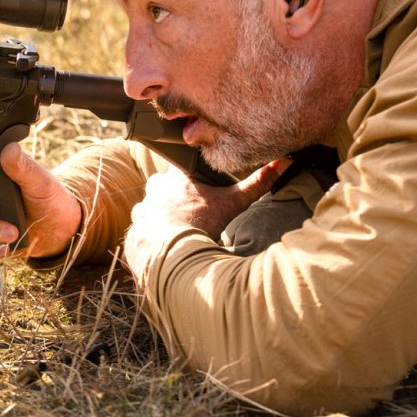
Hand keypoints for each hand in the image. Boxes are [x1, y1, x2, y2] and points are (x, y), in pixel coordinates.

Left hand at [123, 159, 288, 274]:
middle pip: (162, 189)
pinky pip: (141, 233)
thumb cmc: (201, 224)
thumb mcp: (233, 202)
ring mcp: (139, 211)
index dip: (190, 180)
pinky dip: (151, 239)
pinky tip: (164, 246)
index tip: (198, 192)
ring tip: (178, 232)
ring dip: (160, 219)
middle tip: (191, 213)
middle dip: (174, 199)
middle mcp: (151, 190)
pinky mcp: (133, 233)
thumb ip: (257, 183)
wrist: (172, 255)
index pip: (180, 170)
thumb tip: (283, 162)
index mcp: (173, 178)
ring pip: (149, 210)